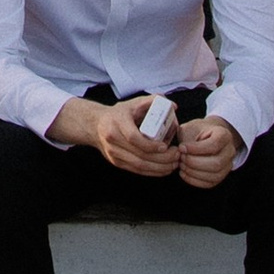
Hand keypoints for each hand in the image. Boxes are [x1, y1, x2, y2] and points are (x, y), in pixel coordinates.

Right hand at [54, 94, 178, 177]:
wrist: (96, 125)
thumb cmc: (119, 114)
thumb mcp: (133, 103)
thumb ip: (153, 101)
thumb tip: (173, 106)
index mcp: (117, 122)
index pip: (133, 137)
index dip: (150, 145)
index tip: (165, 146)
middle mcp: (113, 139)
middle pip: (139, 155)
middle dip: (161, 159)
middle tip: (176, 156)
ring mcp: (113, 153)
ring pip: (138, 165)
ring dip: (159, 168)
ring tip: (174, 163)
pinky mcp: (116, 162)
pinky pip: (136, 170)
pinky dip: (152, 172)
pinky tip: (164, 169)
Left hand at [176, 115, 243, 188]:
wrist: (207, 136)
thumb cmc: (198, 131)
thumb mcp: (191, 127)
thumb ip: (186, 136)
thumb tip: (181, 150)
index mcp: (224, 135)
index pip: (214, 145)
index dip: (196, 149)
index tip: (182, 147)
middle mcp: (230, 151)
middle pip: (216, 163)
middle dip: (194, 162)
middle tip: (181, 157)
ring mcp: (227, 165)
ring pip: (214, 175)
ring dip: (194, 172)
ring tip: (182, 165)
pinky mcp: (221, 176)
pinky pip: (210, 183)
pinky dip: (194, 180)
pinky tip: (184, 173)